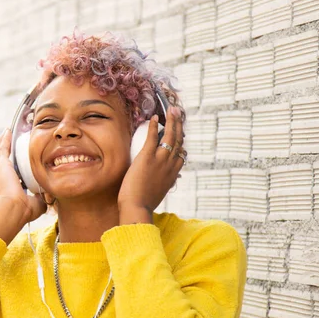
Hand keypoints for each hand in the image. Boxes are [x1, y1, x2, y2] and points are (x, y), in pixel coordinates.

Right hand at [0, 129, 46, 243]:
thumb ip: (42, 197)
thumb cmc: (25, 210)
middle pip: (5, 160)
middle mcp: (5, 177)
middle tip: (11, 139)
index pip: (14, 173)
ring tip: (8, 133)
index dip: (18, 166)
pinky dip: (4, 139)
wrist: (15, 208)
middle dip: (8, 150)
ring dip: (4, 142)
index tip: (23, 159)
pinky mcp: (1, 164)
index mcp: (12, 186)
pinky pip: (2, 148)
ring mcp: (1, 170)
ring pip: (0, 152)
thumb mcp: (38, 203)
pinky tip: (8, 131)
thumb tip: (48, 195)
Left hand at [118, 107, 185, 222]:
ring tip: (171, 110)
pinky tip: (154, 118)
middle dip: (179, 125)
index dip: (181, 142)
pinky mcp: (147, 157)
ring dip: (172, 121)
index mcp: (173, 174)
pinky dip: (154, 126)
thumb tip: (164, 182)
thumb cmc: (143, 203)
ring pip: (170, 136)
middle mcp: (170, 165)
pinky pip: (153, 137)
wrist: (137, 207)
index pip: (181, 155)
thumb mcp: (159, 193)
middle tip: (178, 113)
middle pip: (179, 141)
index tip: (179, 134)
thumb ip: (162, 184)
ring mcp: (160, 160)